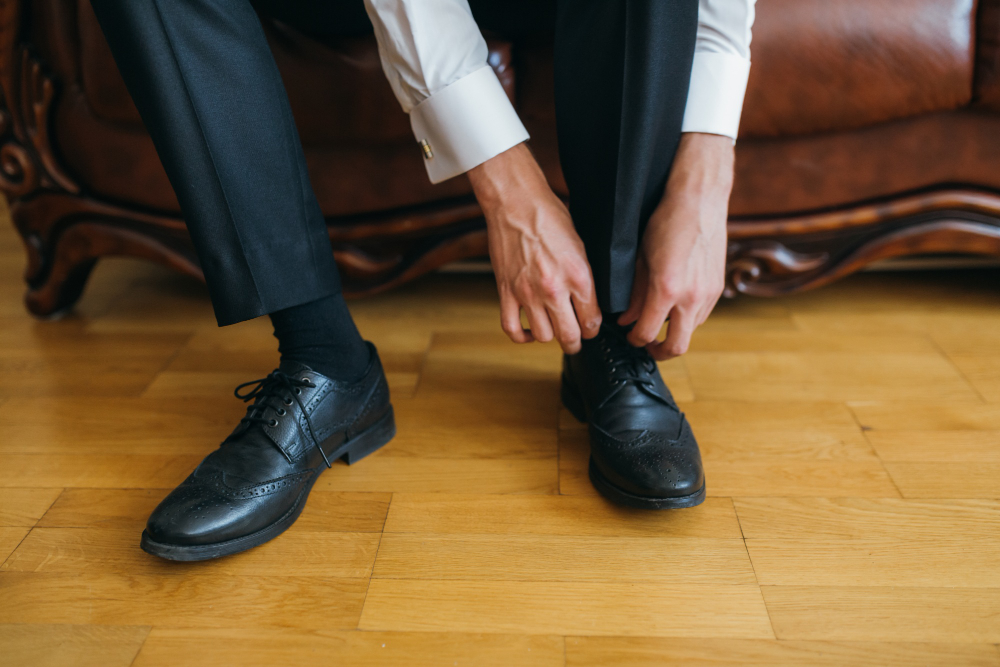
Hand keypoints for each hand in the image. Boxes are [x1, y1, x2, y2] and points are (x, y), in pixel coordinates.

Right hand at [468, 143, 601, 353]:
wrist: (516, 202)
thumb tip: (591, 300)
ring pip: (543, 336)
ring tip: (553, 328)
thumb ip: (585, 276)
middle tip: (576, 338)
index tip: (591, 328)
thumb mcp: (581, 245)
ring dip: (550, 336)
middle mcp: (554, 289)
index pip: (592, 321)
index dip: (594, 330)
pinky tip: (529, 330)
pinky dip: (522, 336)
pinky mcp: (506, 292)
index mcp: (578, 276)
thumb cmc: (550, 216)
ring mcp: (527, 293)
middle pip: (569, 336)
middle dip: (576, 342)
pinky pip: (512, 328)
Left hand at [618, 133, 733, 359]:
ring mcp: (709, 294)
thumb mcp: (640, 258)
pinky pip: (702, 314)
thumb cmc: (666, 222)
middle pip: (677, 346)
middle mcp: (691, 298)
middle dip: (659, 352)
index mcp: (667, 290)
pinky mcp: (718, 287)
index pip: (646, 333)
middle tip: (646, 347)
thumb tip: (625, 318)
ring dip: (675, 332)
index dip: (634, 340)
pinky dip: (688, 317)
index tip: (629, 337)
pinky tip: (676, 305)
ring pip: (691, 331)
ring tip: (658, 322)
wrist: (700, 200)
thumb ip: (633, 293)